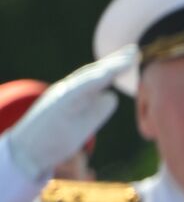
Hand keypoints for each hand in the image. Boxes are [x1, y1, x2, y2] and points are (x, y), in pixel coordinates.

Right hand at [6, 45, 136, 180]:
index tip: (134, 57)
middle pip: (95, 73)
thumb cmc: (57, 139)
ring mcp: (62, 97)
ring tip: (128, 59)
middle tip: (136, 50)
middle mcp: (68, 91)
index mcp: (75, 95)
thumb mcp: (84, 123)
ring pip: (87, 78)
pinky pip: (76, 90)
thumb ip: (98, 110)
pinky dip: (92, 81)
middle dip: (115, 61)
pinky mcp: (58, 106)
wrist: (29, 151)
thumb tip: (112, 96)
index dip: (116, 66)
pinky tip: (108, 75)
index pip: (98, 77)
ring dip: (108, 68)